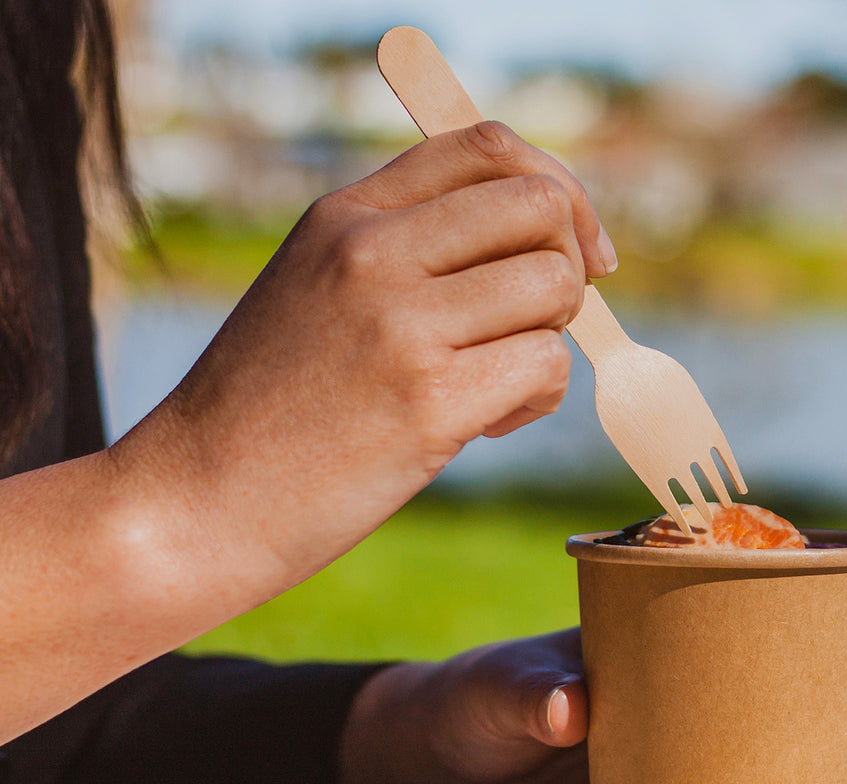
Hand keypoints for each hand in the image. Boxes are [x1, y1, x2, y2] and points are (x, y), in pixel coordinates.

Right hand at [115, 123, 616, 606]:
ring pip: (555, 289)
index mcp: (347, 214)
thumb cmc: (271, 404)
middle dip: (568, 266)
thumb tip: (549, 233)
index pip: (486, 146)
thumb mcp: (318, 286)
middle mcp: (372, 251)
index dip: (558, 188)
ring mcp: (401, 324)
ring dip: (549, 340)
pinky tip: (482, 425)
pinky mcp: (430, 401)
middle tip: (533, 323)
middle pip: (541, 207)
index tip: (577, 246)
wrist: (196, 501)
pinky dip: (535, 400)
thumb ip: (411, 245)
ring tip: (493, 383)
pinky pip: (547, 366)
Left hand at [337, 629, 846, 783]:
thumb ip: (534, 690)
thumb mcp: (502, 686)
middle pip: (813, 707)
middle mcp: (704, 696)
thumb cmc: (471, 702)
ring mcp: (696, 759)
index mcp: (679, 638)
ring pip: (801, 768)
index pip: (782, 629)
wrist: (432, 773)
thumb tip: (573, 707)